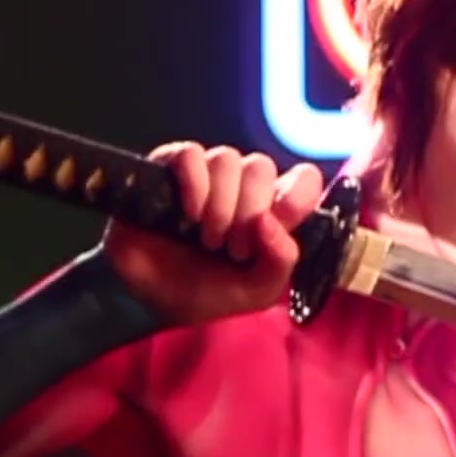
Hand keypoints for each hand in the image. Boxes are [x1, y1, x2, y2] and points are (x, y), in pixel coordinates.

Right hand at [102, 142, 323, 326]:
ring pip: (226, 159)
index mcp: (272, 210)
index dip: (296, 196)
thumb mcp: (257, 291)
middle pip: (260, 167)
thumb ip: (281, 260)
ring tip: (208, 240)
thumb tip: (269, 221)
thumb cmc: (208, 293)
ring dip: (220, 204)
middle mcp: (241, 186)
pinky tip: (189, 214)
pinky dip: (194, 183)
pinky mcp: (167, 170)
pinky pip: (189, 154)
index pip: (303, 178)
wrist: (152, 301)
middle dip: (249, 211)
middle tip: (233, 250)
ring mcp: (205, 176)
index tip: (279, 224)